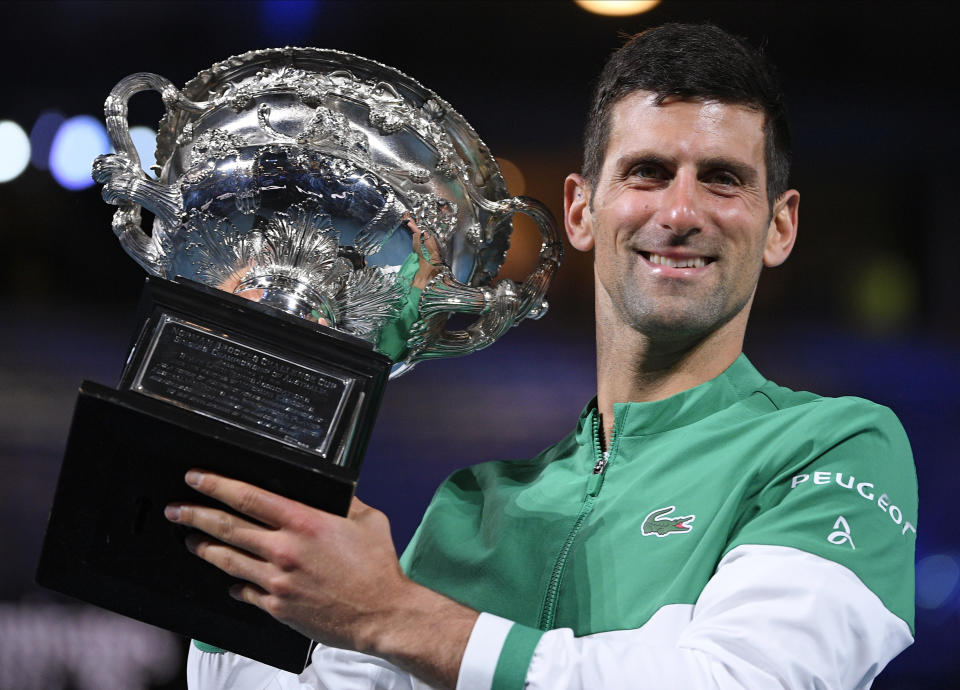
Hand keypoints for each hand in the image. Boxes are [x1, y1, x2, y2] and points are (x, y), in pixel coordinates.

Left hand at [164, 470, 475, 687]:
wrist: (382, 614)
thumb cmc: (378, 568)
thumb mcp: (367, 520)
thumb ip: (345, 502)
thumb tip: (333, 490)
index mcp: (305, 523)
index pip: (248, 497)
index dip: (216, 485)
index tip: (196, 478)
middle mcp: (285, 550)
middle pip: (227, 527)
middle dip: (195, 514)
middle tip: (176, 509)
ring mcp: (277, 581)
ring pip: (228, 560)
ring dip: (204, 547)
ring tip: (190, 539)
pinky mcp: (278, 607)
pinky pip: (245, 591)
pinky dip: (234, 583)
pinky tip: (228, 579)